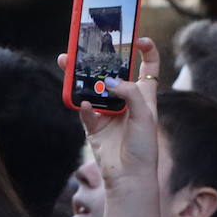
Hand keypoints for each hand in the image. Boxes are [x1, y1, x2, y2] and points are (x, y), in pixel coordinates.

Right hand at [61, 38, 161, 190]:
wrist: (129, 177)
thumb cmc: (144, 147)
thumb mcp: (145, 115)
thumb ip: (130, 93)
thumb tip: (108, 81)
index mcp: (144, 95)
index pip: (149, 66)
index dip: (145, 50)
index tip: (137, 39)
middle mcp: (125, 100)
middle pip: (111, 72)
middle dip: (98, 58)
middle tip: (86, 45)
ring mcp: (107, 112)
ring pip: (92, 88)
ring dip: (80, 77)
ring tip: (68, 63)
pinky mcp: (93, 125)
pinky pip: (85, 110)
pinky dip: (84, 107)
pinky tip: (85, 104)